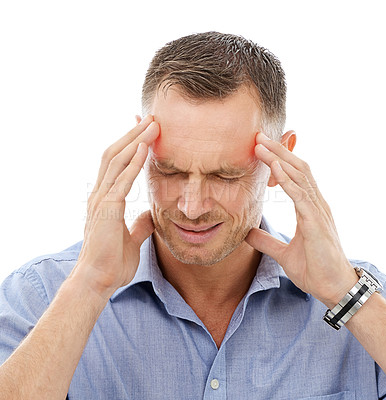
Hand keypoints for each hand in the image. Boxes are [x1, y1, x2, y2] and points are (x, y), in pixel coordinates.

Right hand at [74, 115, 159, 298]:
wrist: (98, 281)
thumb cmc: (112, 262)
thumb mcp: (132, 238)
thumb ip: (139, 225)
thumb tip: (149, 216)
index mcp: (105, 198)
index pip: (116, 162)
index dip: (129, 144)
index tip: (143, 129)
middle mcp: (100, 194)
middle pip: (115, 154)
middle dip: (133, 134)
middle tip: (151, 118)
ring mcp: (101, 199)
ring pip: (116, 160)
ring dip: (135, 140)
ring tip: (152, 124)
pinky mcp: (106, 209)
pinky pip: (122, 180)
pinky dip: (133, 162)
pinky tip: (145, 148)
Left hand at [245, 132, 357, 307]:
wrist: (333, 289)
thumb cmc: (314, 270)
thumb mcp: (283, 253)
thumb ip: (266, 242)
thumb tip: (247, 233)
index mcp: (309, 208)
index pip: (295, 176)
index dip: (278, 161)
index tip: (260, 148)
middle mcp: (316, 204)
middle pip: (297, 169)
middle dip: (278, 151)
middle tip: (258, 137)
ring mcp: (318, 212)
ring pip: (300, 177)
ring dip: (280, 160)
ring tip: (262, 146)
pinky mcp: (317, 223)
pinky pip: (302, 197)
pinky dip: (289, 182)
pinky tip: (276, 170)